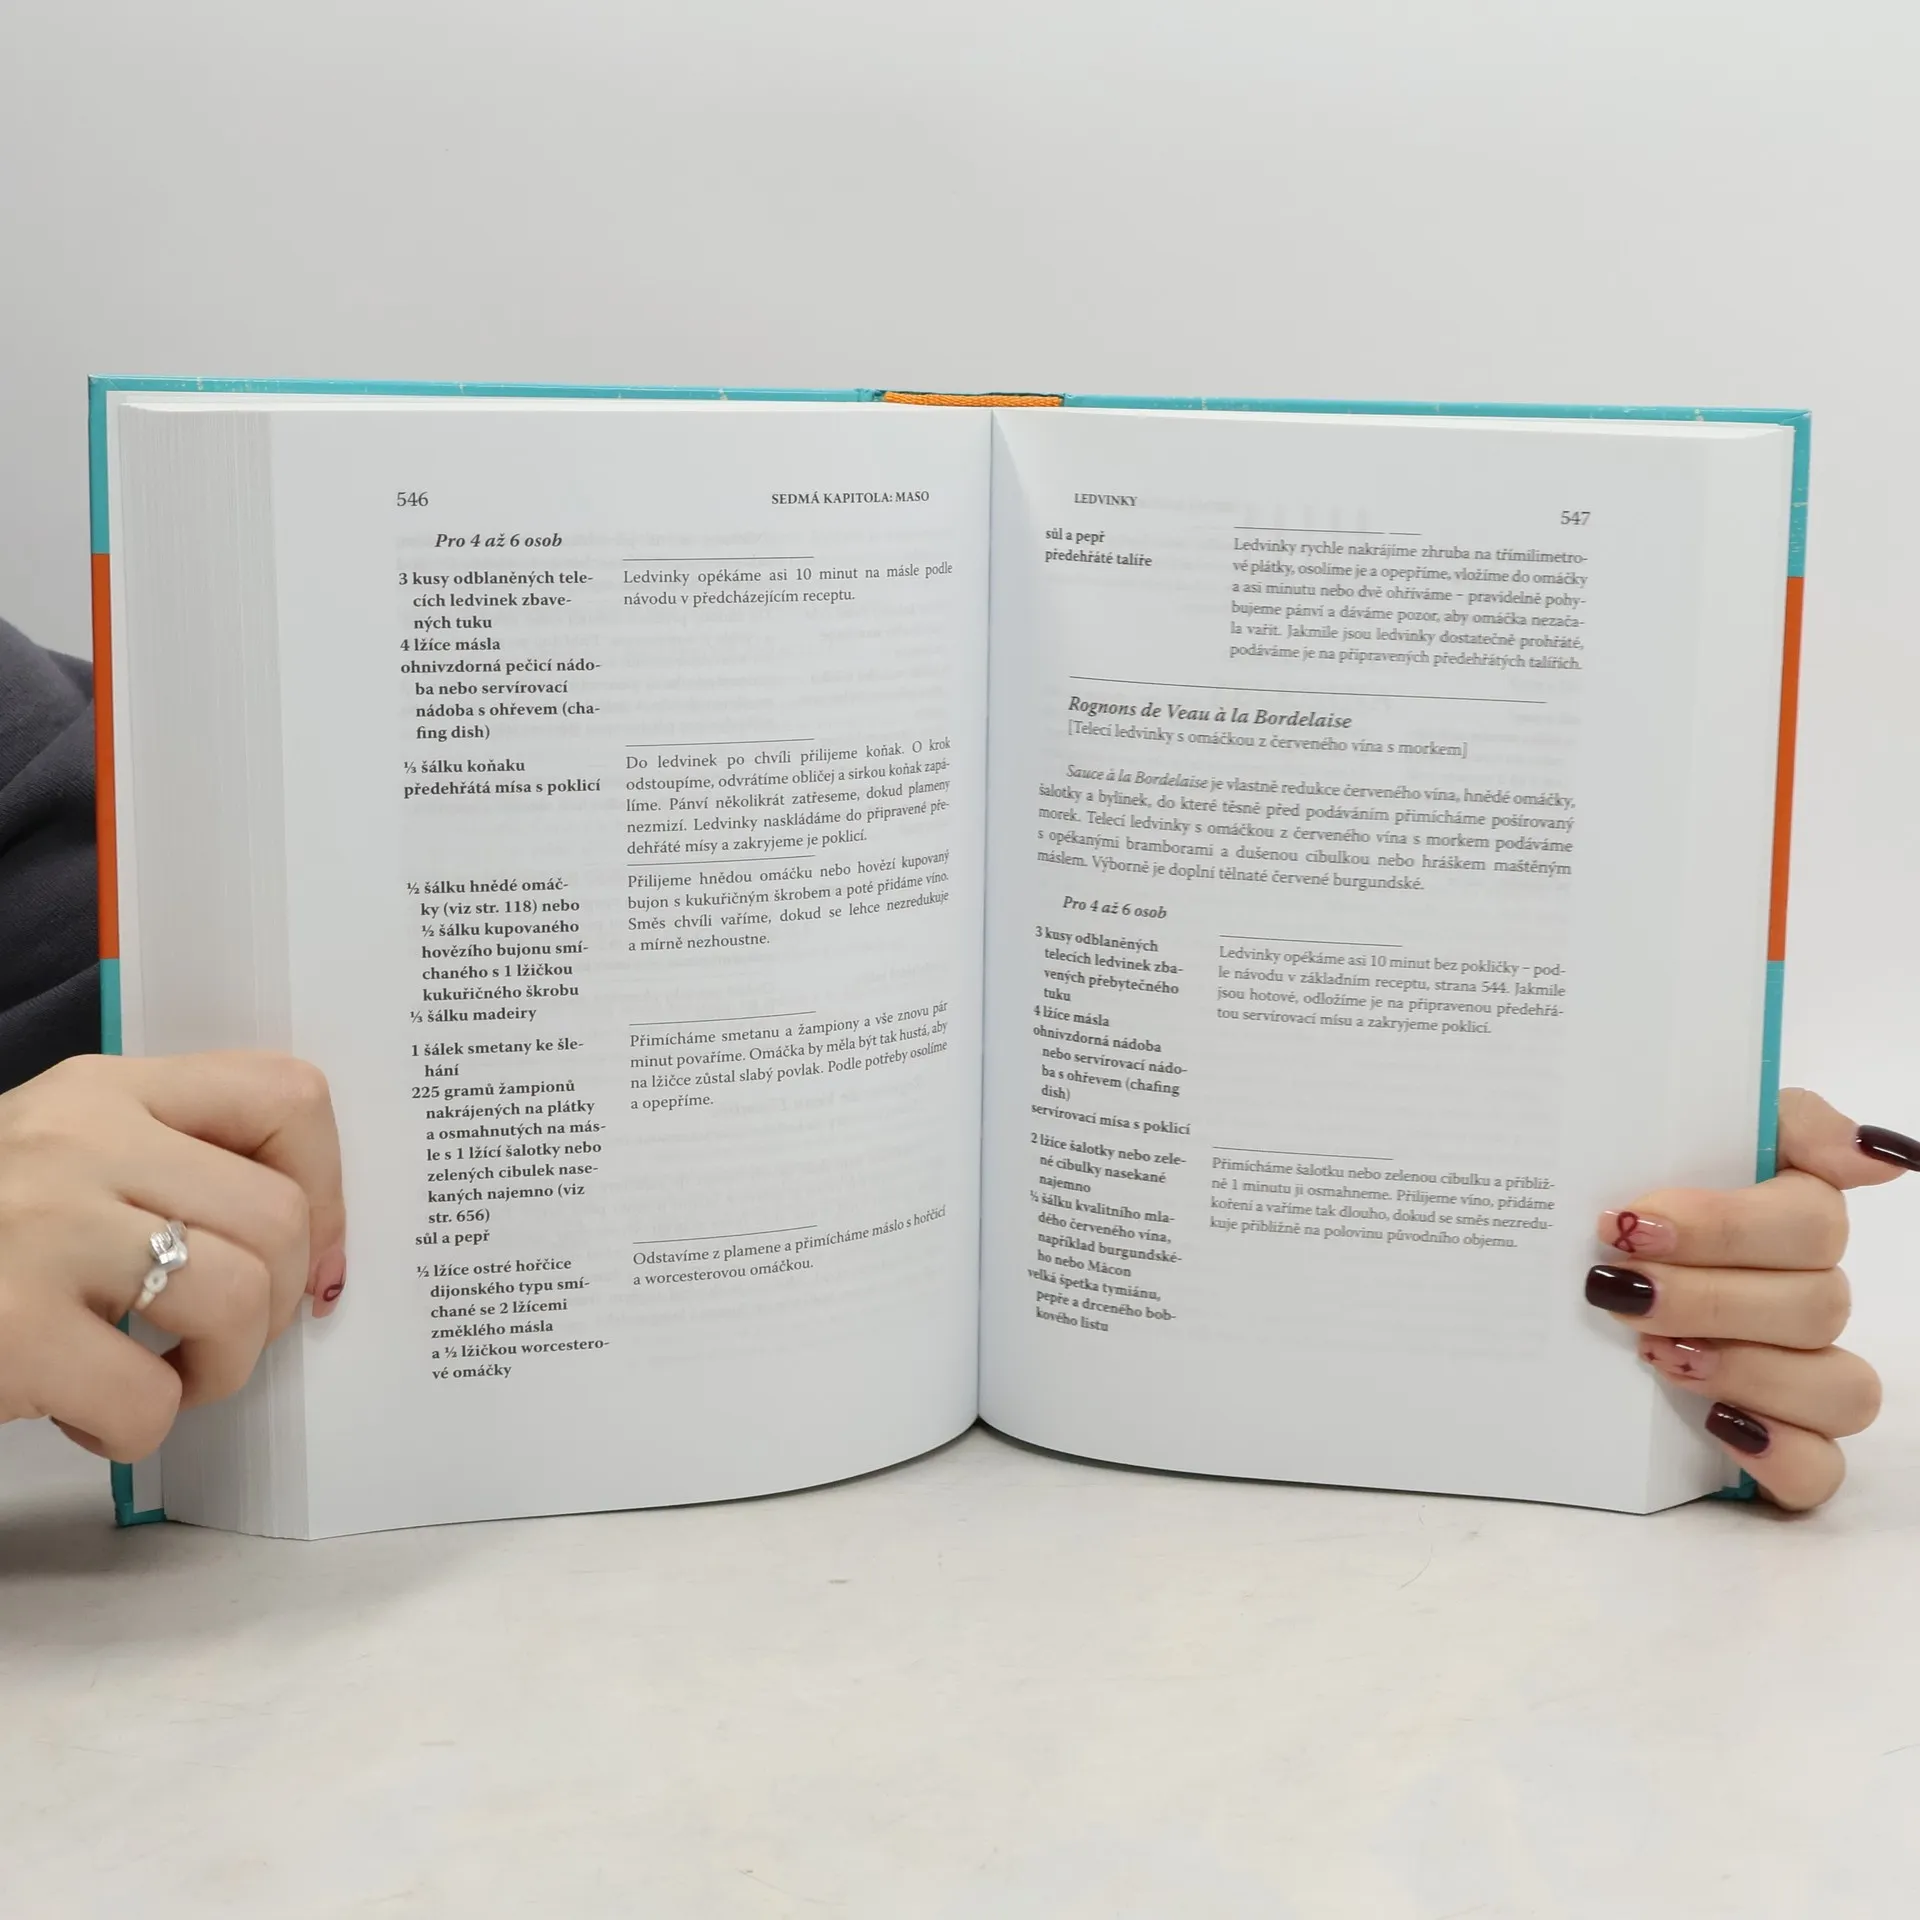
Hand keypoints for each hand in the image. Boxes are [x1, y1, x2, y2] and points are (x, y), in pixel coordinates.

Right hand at [0, 1051, 344, 1461]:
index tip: (316, 1257)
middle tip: (218, 1339)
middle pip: (280, 1216)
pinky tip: (84, 1411)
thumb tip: (314, 1240)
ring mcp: (41, 1229)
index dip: (330, 1187)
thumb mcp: (64, 1161)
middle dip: (280, 1303)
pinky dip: (137, 1427)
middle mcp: (79, 1140)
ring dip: (222, 1368)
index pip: (286, 1097)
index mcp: (105, 1090)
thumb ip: (170, 1166)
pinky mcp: (9, 1326)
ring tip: (160, 1376)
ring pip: (241, 1298)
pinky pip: (151, 1396)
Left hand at [1586, 1088, 1912, 1509]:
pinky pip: (1823, 1469)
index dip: (1726, 1226)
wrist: (1564, 1269)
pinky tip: (1720, 1425)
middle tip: (1620, 1289)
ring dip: (1748, 1369)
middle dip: (1708, 1298)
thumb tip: (1877, 1154)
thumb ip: (1781, 1124)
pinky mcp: (1779, 1442)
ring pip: (1841, 1387)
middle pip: (1817, 1305)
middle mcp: (1806, 1297)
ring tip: (1656, 1354)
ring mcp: (1801, 1374)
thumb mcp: (1673, 1130)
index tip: (1631, 1223)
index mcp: (1790, 1219)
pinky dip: (1780, 1453)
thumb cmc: (1628, 1194)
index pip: (1813, 1221)